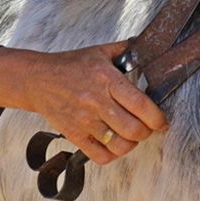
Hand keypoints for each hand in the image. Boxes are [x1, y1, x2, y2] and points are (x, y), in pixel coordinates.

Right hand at [0, 43, 167, 164]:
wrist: (36, 79)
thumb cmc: (71, 65)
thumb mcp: (100, 51)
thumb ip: (126, 49)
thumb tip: (149, 45)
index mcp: (107, 79)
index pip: (140, 105)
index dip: (157, 118)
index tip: (162, 122)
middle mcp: (96, 102)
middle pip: (133, 129)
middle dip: (147, 132)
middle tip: (147, 128)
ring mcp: (84, 120)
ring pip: (119, 145)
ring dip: (131, 144)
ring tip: (131, 137)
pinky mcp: (72, 134)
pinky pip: (99, 155)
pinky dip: (112, 155)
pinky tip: (114, 145)